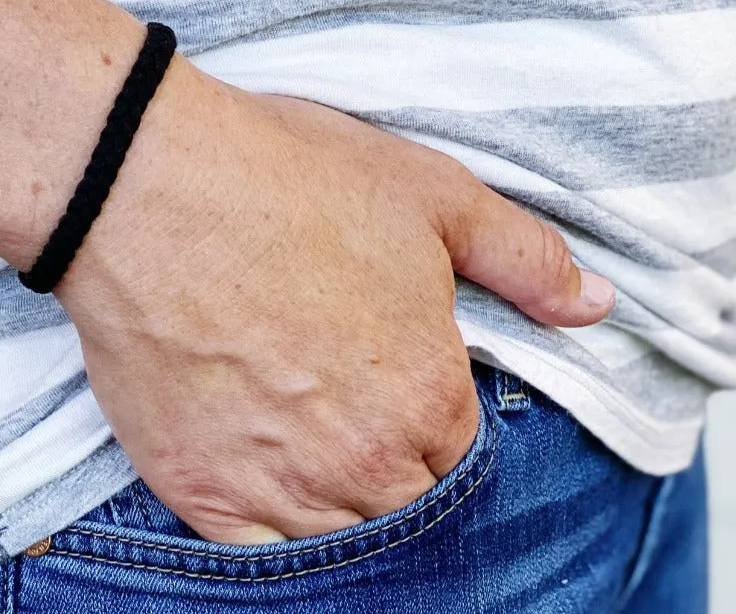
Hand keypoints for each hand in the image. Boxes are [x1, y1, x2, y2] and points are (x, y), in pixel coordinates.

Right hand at [55, 59, 613, 543]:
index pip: (462, 455)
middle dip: (394, 468)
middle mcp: (362, 460)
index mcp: (427, 396)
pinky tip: (260, 481)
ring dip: (335, 506)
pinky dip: (269, 536)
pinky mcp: (199, 491)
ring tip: (305, 443)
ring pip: (338, 542)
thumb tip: (595, 305)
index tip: (398, 385)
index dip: (434, 419)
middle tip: (348, 411)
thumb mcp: (428, 191)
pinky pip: (256, 559)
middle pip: (406, 509)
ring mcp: (276, 484)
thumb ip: (523, 258)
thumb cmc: (282, 179)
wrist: (143, 186)